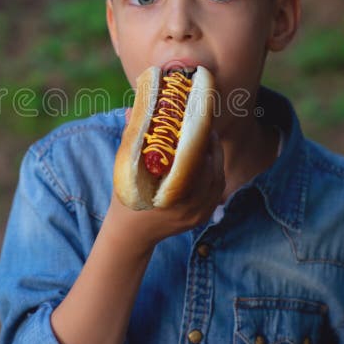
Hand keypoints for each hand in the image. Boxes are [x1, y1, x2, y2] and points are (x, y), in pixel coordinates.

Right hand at [104, 108, 225, 253]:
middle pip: (211, 170)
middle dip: (209, 146)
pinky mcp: (203, 217)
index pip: (194, 164)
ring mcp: (198, 215)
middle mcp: (188, 208)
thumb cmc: (126, 199)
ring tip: (208, 140)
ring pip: (217, 180)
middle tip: (204, 127)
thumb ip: (132, 139)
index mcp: (169, 197)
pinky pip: (217, 190)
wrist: (132, 234)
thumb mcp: (126, 170)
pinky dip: (216, 172)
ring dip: (215, 157)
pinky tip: (210, 158)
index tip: (197, 122)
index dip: (199, 141)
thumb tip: (134, 110)